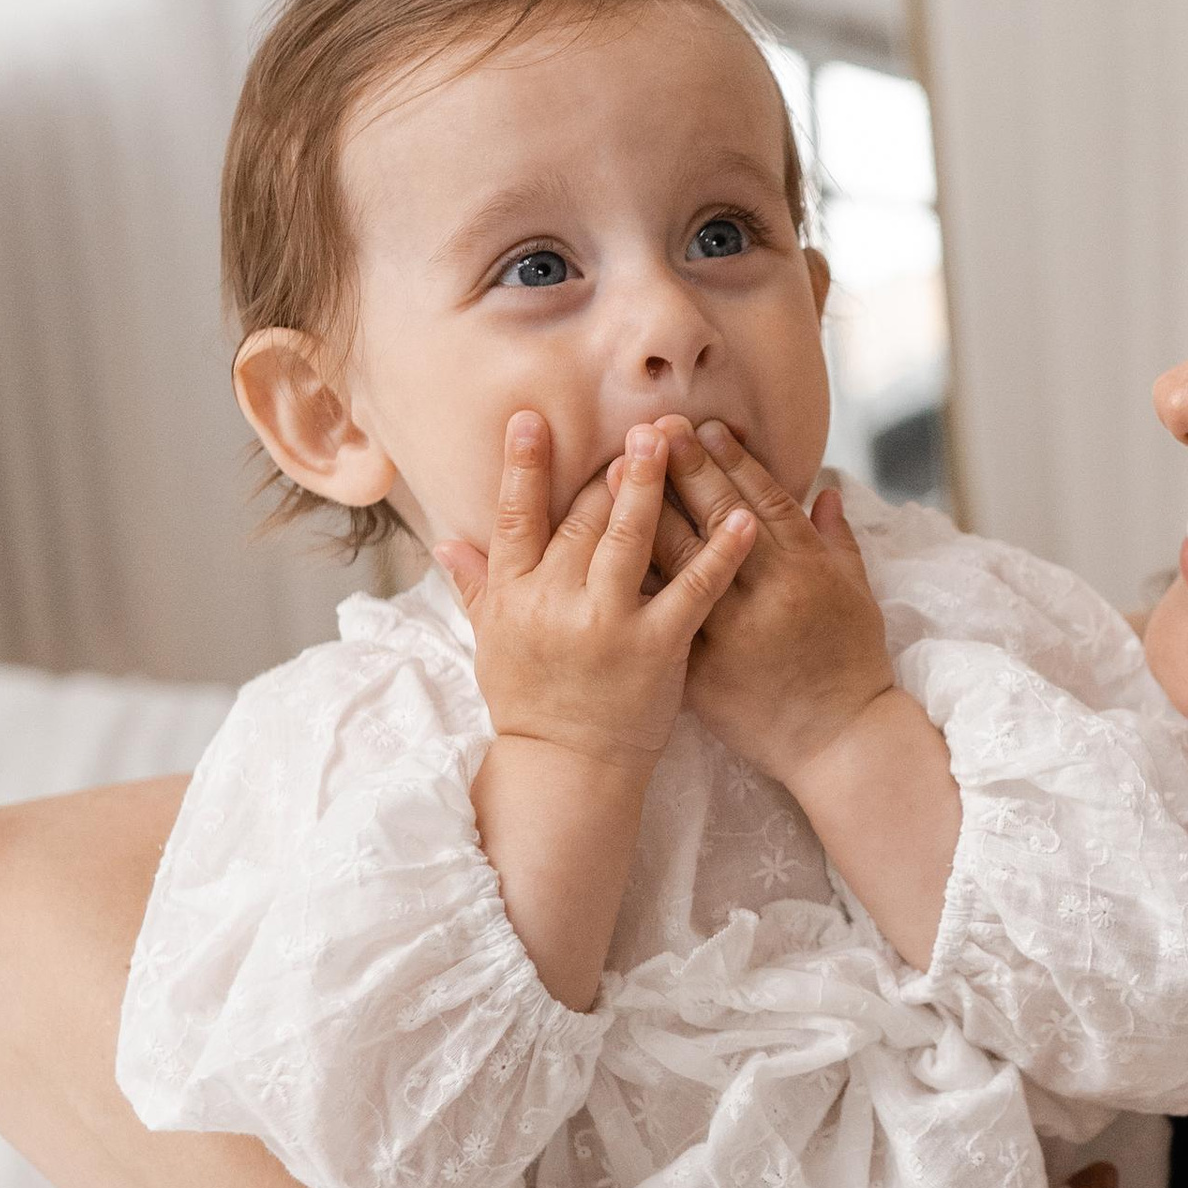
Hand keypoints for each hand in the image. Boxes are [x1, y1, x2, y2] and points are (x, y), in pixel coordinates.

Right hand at [438, 413, 753, 775]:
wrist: (567, 769)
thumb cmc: (531, 704)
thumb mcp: (492, 644)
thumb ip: (475, 587)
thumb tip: (445, 540)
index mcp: (515, 597)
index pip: (516, 518)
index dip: (523, 466)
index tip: (533, 418)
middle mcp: (556, 603)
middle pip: (582, 519)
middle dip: (609, 470)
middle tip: (639, 425)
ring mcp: (607, 623)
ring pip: (630, 539)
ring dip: (651, 486)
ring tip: (672, 441)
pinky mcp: (657, 646)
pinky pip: (694, 589)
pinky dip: (720, 552)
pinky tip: (743, 518)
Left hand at [647, 419, 896, 789]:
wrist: (836, 742)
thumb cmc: (851, 664)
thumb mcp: (857, 594)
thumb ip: (837, 539)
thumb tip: (824, 488)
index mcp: (806, 569)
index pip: (763, 498)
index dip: (731, 459)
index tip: (702, 425)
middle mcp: (766, 593)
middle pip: (714, 518)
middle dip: (681, 468)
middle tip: (649, 426)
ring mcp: (728, 632)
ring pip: (677, 561)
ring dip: (644, 512)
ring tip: (616, 472)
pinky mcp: (699, 668)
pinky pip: (656, 617)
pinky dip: (629, 583)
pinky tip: (599, 551)